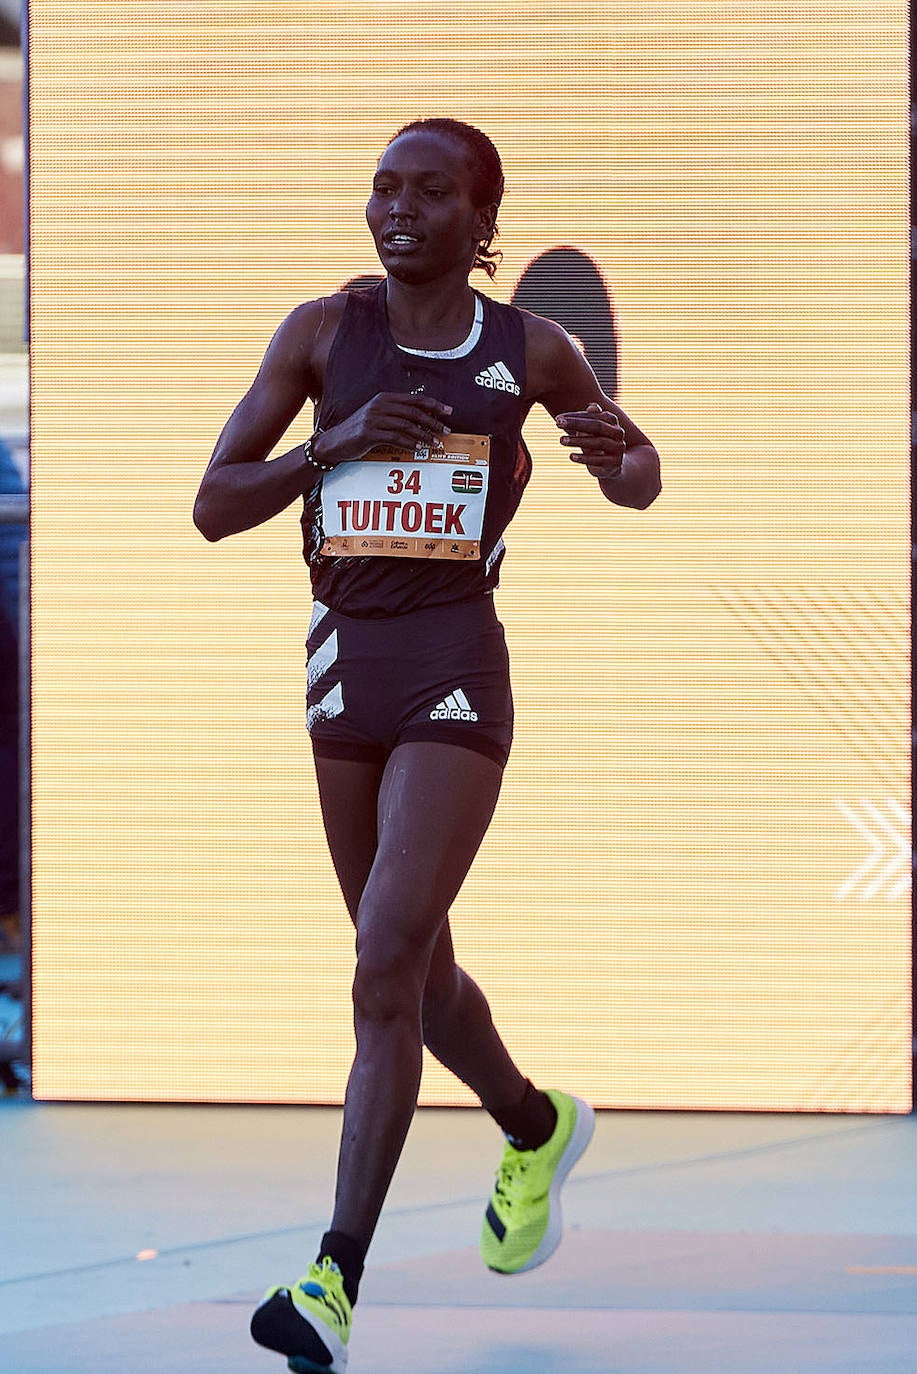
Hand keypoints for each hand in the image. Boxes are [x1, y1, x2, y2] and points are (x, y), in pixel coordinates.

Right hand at [314, 392, 452, 465]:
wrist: (335, 442)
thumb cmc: (359, 430)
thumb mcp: (377, 416)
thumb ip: (396, 414)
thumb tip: (422, 420)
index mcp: (384, 398)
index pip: (414, 399)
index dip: (433, 404)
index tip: (448, 411)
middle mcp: (379, 405)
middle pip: (413, 412)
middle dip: (432, 421)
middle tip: (445, 430)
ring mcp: (374, 419)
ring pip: (406, 426)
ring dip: (424, 435)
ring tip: (435, 443)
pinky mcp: (369, 433)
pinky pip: (395, 438)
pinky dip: (409, 443)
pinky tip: (418, 448)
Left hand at [556, 402, 624, 478]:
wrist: (610, 466)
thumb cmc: (596, 442)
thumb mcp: (591, 430)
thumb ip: (590, 417)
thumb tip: (591, 407)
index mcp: (612, 420)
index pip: (594, 415)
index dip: (576, 417)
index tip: (558, 418)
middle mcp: (618, 433)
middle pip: (597, 426)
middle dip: (576, 424)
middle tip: (558, 424)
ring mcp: (618, 448)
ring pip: (599, 442)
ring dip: (578, 441)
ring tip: (562, 440)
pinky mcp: (615, 463)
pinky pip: (599, 460)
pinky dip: (584, 458)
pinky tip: (571, 456)